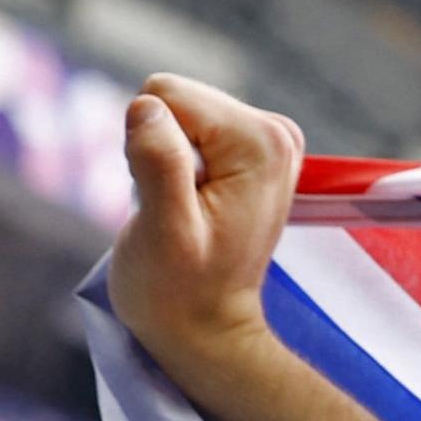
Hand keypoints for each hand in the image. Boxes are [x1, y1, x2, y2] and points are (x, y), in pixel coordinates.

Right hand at [110, 73, 304, 374]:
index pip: (165, 94)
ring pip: (172, 113)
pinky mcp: (247, 150)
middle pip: (172, 98)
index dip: (148, 146)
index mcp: (262, 141)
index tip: (170, 198)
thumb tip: (146, 107)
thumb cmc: (177, 290)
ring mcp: (265, 140)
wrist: (204, 326)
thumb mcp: (162, 231)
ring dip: (163, 162)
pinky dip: (172, 167)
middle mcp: (275, 131)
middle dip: (157, 150)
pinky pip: (180, 129)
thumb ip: (159, 163)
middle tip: (174, 209)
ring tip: (182, 211)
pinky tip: (189, 206)